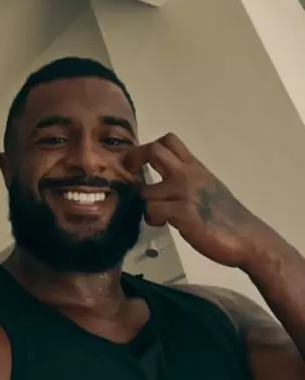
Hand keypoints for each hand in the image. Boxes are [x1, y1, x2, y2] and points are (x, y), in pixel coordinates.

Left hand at [122, 133, 260, 268]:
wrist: (248, 238)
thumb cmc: (228, 216)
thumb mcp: (208, 187)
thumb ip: (188, 179)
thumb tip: (165, 181)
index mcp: (195, 167)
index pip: (169, 141)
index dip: (148, 147)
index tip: (140, 162)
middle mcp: (188, 175)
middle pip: (153, 151)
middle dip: (134, 160)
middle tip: (131, 176)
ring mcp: (184, 193)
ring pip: (145, 190)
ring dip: (145, 204)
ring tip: (156, 214)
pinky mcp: (183, 214)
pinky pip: (152, 210)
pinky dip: (152, 218)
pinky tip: (162, 224)